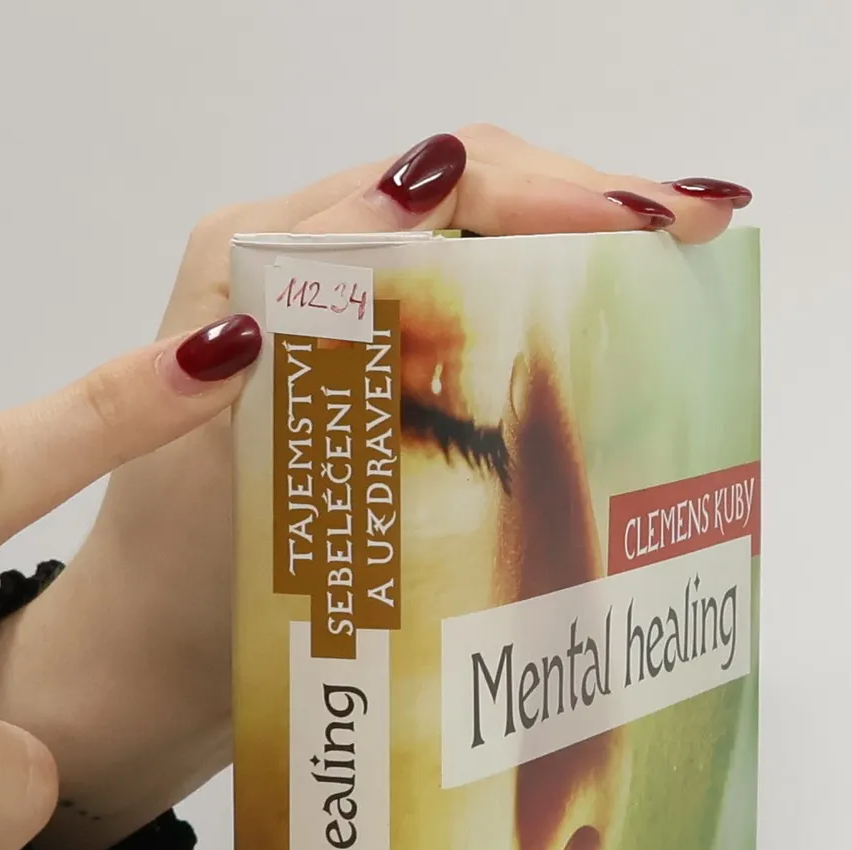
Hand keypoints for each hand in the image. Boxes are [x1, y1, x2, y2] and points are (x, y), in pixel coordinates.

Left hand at [0, 127, 751, 849]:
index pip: (439, 185)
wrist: (148, 663)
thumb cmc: (190, 584)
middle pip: (467, 187)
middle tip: (701, 229)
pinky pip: (450, 296)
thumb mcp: (262, 454)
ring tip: (677, 259)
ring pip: (470, 237)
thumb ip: (333, 323)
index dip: (559, 191)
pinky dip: (532, 299)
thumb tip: (435, 183)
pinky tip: (603, 321)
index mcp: (257, 264)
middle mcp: (284, 262)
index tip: (659, 222)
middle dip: (588, 200)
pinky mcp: (336, 358)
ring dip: (572, 245)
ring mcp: (313, 308)